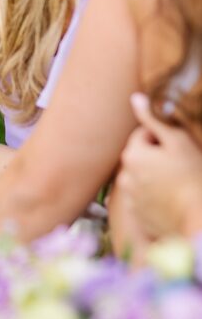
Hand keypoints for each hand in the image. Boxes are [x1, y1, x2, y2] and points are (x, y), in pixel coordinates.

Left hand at [116, 93, 201, 239]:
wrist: (199, 221)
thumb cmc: (192, 177)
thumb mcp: (177, 141)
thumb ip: (153, 118)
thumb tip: (135, 98)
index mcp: (132, 155)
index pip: (144, 134)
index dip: (164, 138)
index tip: (178, 149)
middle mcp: (124, 177)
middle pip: (141, 156)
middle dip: (156, 157)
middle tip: (179, 167)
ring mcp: (130, 200)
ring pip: (142, 178)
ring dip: (154, 177)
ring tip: (177, 185)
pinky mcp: (139, 217)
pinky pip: (145, 199)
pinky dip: (155, 197)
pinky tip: (172, 201)